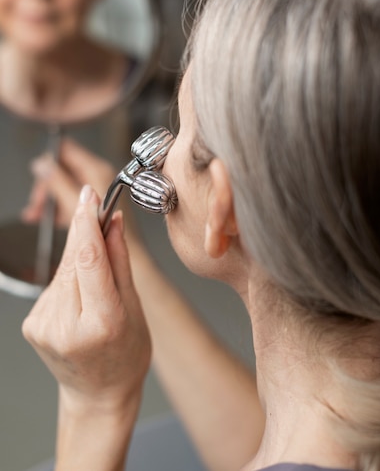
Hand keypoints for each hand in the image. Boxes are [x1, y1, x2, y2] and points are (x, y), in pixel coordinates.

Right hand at [22, 138, 116, 226]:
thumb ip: (57, 181)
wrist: (121, 250)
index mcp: (95, 169)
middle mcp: (97, 176)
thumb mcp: (74, 203)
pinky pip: (71, 197)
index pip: (66, 150)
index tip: (37, 174)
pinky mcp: (94, 203)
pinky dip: (58, 206)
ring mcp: (95, 189)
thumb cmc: (106, 229)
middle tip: (36, 202)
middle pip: (63, 169)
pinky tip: (49, 218)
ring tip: (36, 214)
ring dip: (50, 198)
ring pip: (65, 185)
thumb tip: (42, 164)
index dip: (49, 160)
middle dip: (47, 185)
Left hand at [22, 185, 150, 418]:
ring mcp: (44, 327)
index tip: (89, 196)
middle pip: (74, 260)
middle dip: (85, 231)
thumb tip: (113, 221)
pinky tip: (81, 294)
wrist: (98, 395)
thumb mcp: (135, 307)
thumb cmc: (125, 355)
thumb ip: (120, 260)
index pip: (89, 260)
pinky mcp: (32, 326)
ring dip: (79, 257)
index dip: (87, 222)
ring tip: (98, 278)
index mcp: (101, 323)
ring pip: (62, 271)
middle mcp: (66, 326)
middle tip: (96, 208)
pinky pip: (53, 286)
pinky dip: (68, 278)